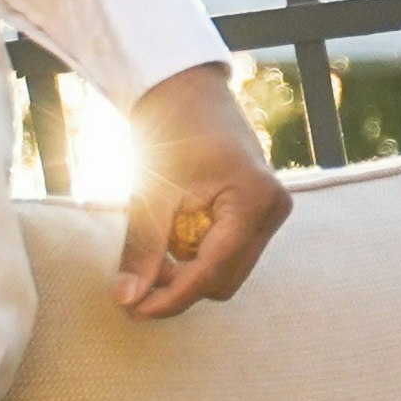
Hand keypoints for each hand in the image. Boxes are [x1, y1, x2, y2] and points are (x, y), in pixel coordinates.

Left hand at [115, 62, 288, 318]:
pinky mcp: (258, 210)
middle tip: (135, 276)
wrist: (185, 88)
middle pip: (223, 279)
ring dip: (186, 269)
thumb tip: (127, 300)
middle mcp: (273, 209)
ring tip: (153, 247)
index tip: (133, 312)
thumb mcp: (151, 192)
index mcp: (255, 201)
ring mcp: (270, 210)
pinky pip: (228, 252)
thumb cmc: (170, 129)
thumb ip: (142, 249)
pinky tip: (172, 232)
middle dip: (178, 284)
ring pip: (226, 270)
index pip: (212, 271)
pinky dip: (196, 253)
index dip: (171, 297)